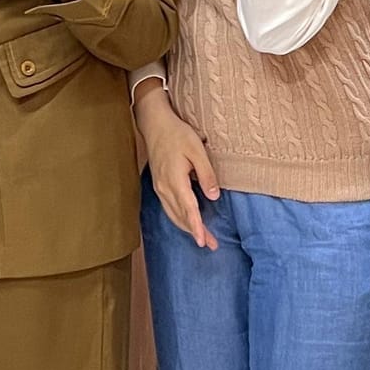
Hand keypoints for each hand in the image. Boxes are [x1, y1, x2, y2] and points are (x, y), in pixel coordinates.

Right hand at [136, 80, 221, 249]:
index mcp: (174, 180)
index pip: (188, 209)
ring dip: (188, 228)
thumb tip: (214, 197)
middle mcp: (164, 188)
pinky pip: (169, 209)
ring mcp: (159, 188)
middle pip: (181, 217)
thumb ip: (206, 174)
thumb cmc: (177, 134)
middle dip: (196, 233)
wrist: (155, 124)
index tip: (204, 242)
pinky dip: (179, 219)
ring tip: (203, 239)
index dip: (196, 227)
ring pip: (174, 215)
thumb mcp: (197, 150)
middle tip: (211, 245)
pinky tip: (188, 223)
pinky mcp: (159, 185)